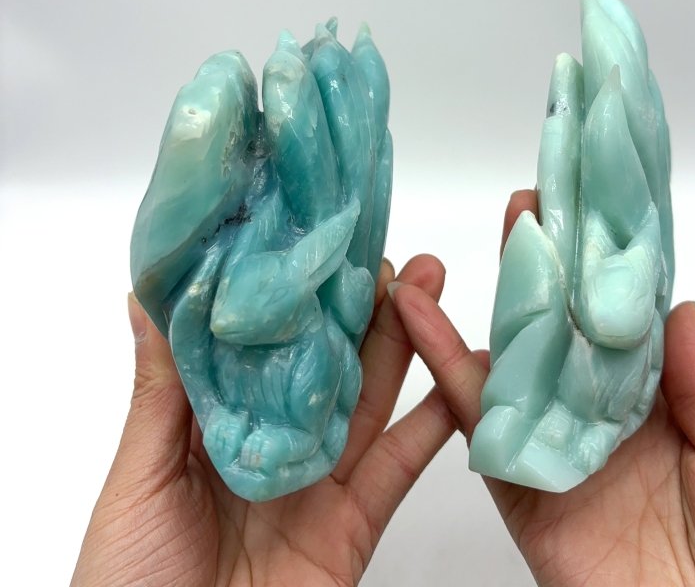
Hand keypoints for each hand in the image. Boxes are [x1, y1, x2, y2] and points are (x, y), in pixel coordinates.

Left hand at [72, 255, 454, 586]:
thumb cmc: (132, 581)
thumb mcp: (141, 478)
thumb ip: (158, 392)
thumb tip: (147, 297)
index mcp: (220, 425)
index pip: (264, 345)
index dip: (292, 296)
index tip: (317, 244)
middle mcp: (276, 442)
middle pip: (327, 363)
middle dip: (359, 307)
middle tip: (385, 255)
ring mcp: (319, 480)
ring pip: (369, 398)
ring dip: (402, 341)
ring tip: (425, 283)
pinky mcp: (355, 522)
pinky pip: (399, 465)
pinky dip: (434, 422)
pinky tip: (459, 372)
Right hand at [390, 190, 694, 586]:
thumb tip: (679, 307)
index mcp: (660, 406)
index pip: (619, 323)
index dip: (601, 269)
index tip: (585, 212)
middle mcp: (600, 419)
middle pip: (558, 333)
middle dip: (539, 270)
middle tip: (523, 206)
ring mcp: (557, 450)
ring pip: (507, 368)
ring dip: (479, 308)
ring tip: (459, 248)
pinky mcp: (521, 490)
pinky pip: (478, 427)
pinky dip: (446, 374)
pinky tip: (420, 322)